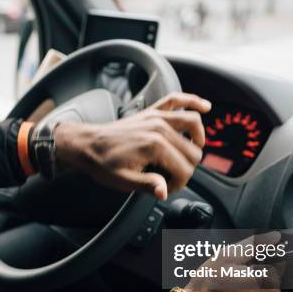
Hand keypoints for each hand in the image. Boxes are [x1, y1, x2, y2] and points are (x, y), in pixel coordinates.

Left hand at [54, 93, 210, 199]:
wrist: (87, 145)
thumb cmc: (103, 163)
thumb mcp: (123, 181)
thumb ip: (147, 185)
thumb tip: (164, 191)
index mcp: (154, 146)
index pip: (185, 169)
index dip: (178, 184)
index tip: (165, 187)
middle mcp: (159, 128)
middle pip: (193, 151)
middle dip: (186, 167)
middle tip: (169, 177)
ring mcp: (157, 116)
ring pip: (193, 124)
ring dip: (197, 140)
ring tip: (189, 153)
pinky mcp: (152, 111)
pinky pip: (177, 100)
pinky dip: (192, 101)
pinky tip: (205, 106)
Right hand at [164, 232, 283, 291]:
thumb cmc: (208, 287)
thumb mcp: (226, 257)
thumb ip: (254, 245)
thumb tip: (275, 237)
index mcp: (268, 279)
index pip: (276, 265)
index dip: (258, 266)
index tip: (242, 272)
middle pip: (273, 284)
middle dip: (259, 282)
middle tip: (236, 285)